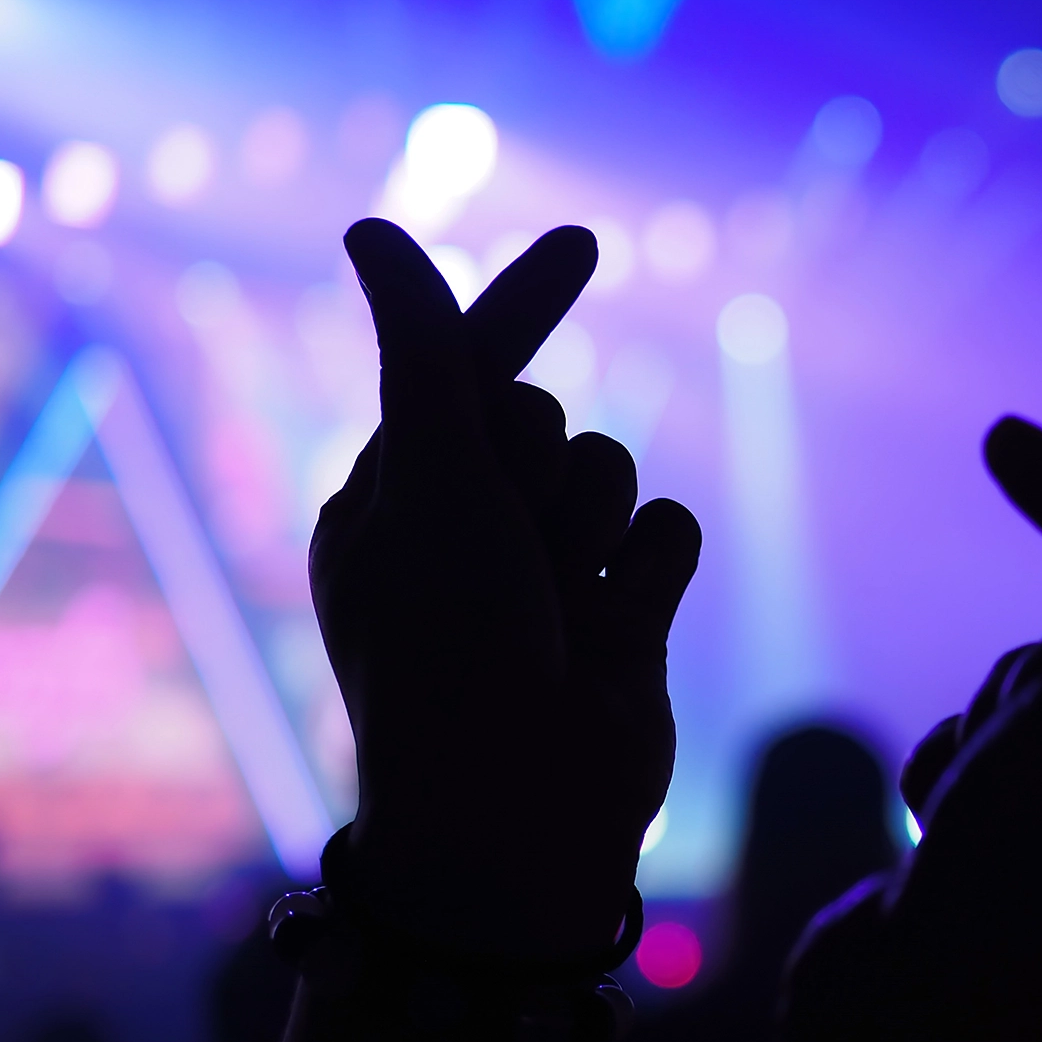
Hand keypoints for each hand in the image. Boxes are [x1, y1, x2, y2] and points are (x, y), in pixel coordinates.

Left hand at [309, 220, 700, 959]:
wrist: (525, 812)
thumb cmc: (451, 648)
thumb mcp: (434, 484)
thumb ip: (427, 354)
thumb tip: (371, 228)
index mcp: (399, 492)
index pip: (465, 366)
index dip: (525, 303)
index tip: (586, 242)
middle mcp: (474, 524)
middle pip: (555, 416)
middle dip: (547, 468)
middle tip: (512, 550)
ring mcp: (552, 569)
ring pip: (621, 470)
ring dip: (598, 528)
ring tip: (563, 605)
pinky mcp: (625, 607)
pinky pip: (670, 531)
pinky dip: (648, 575)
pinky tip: (618, 635)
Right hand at [778, 406, 1041, 1041]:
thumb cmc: (1018, 881)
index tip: (1001, 442)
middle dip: (1030, 683)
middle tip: (1015, 774)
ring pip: (1028, 692)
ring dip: (981, 731)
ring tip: (979, 824)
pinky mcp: (1031, 845)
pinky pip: (982, 745)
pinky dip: (946, 774)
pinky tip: (945, 848)